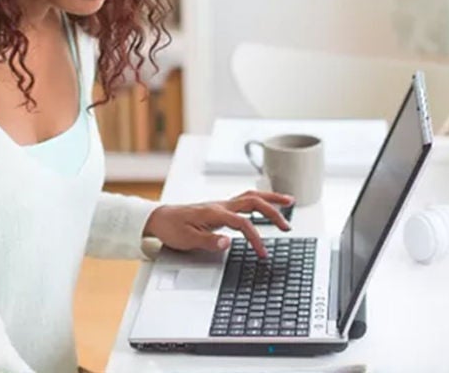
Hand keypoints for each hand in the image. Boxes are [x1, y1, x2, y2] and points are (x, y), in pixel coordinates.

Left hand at [143, 190, 293, 258]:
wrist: (160, 218)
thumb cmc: (172, 228)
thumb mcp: (187, 240)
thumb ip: (209, 241)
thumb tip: (228, 242)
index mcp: (214, 212)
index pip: (243, 223)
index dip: (255, 238)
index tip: (263, 253)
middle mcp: (221, 205)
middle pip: (253, 201)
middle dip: (273, 210)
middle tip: (287, 224)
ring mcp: (222, 204)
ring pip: (251, 196)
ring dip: (270, 198)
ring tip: (288, 202)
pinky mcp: (221, 207)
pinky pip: (245, 199)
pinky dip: (260, 199)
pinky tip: (266, 204)